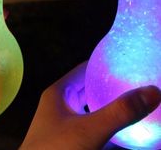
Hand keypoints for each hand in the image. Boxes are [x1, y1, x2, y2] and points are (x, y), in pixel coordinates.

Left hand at [20, 62, 160, 149]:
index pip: (85, 69)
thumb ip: (119, 112)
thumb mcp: (89, 129)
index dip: (105, 64)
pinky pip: (94, 131)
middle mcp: (62, 106)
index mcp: (60, 93)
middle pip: (91, 89)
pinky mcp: (72, 142)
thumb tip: (152, 92)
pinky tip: (125, 134)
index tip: (127, 64)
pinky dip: (108, 130)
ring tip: (133, 105)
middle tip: (135, 84)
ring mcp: (66, 126)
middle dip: (111, 87)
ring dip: (111, 109)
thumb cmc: (55, 149)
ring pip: (93, 111)